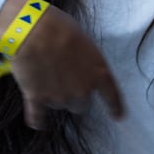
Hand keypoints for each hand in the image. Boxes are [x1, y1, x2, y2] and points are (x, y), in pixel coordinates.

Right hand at [3, 0, 122, 128]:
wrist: (35, 32)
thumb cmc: (62, 30)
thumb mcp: (85, 44)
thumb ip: (86, 62)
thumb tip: (78, 67)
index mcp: (99, 73)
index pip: (112, 96)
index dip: (115, 107)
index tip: (119, 117)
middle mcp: (82, 90)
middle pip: (82, 105)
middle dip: (76, 97)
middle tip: (66, 83)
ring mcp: (60, 96)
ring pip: (60, 105)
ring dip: (55, 98)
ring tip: (47, 80)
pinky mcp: (37, 99)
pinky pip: (37, 117)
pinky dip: (38, 120)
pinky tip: (38, 123)